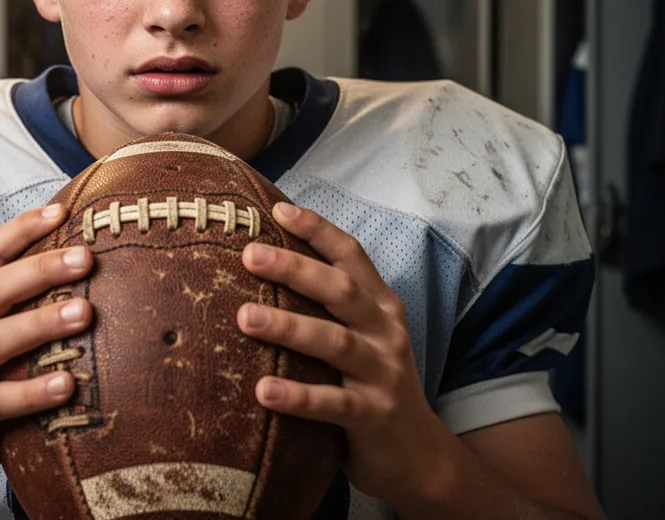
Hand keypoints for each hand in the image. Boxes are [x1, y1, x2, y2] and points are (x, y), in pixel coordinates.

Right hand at [0, 204, 93, 497]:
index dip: (22, 229)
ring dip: (41, 323)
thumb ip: (20, 305)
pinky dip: (33, 392)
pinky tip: (66, 384)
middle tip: (85, 257)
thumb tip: (83, 266)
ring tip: (84, 312)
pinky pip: (0, 401)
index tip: (61, 210)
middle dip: (40, 269)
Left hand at [236, 202, 450, 502]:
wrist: (419, 454)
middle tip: (249, 254)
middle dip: (295, 268)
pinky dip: (299, 396)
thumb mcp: (360, 336)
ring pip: (336, 343)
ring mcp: (383, 374)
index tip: (277, 210)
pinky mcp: (375, 416)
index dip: (318, 229)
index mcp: (379, 306)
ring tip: (245, 317)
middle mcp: (385, 332)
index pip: (351, 256)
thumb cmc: (371, 383)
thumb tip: (261, 264)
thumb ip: (326, 307)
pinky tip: (263, 391)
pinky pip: (334, 404)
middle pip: (341, 290)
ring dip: (289, 326)